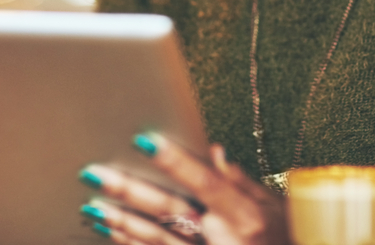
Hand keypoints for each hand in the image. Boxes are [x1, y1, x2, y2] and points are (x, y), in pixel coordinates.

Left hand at [79, 132, 289, 244]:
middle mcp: (223, 237)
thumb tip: (215, 149)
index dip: (175, 161)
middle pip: (171, 210)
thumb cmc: (283, 235)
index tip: (143, 140)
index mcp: (244, 214)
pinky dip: (131, 244)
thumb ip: (241, 179)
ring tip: (91, 205)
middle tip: (94, 174)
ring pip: (158, 238)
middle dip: (130, 192)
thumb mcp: (272, 205)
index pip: (205, 181)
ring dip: (123, 222)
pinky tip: (110, 231)